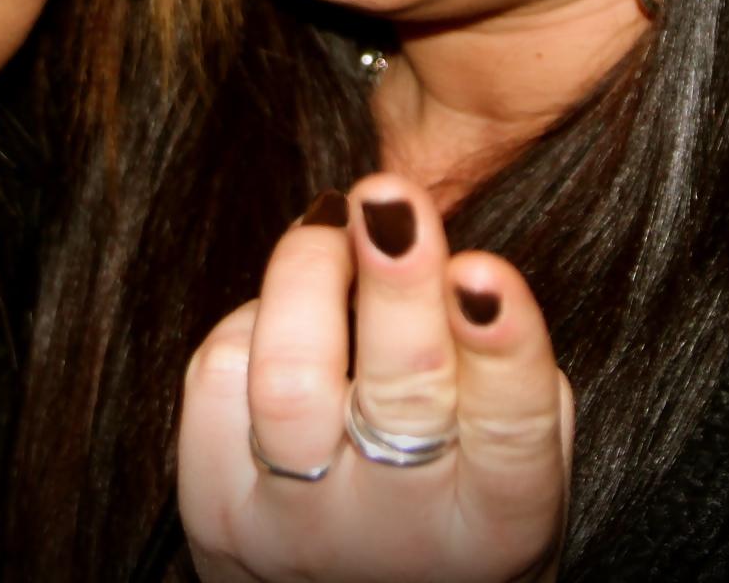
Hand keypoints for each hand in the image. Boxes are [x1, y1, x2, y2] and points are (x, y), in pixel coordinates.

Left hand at [177, 173, 573, 582]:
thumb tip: (430, 237)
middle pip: (397, 388)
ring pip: (287, 376)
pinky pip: (216, 380)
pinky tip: (288, 315)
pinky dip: (252, 323)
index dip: (499, 343)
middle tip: (388, 197)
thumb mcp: (512, 452)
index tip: (481, 270)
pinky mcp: (216, 516)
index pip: (510, 424)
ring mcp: (298, 526)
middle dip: (393, 283)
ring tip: (340, 217)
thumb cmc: (458, 494)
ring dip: (308, 273)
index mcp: (499, 516)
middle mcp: (399, 531)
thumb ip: (498, 359)